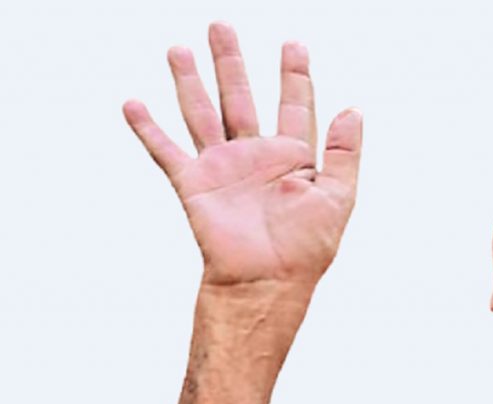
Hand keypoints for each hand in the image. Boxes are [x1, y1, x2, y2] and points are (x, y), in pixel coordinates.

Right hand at [123, 23, 360, 286]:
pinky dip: (149, 129)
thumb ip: (342, 153)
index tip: (294, 45)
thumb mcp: (337, 197)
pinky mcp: (195, 185)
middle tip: (222, 27)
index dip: (294, 75)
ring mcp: (223, 169)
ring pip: (202, 113)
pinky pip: (167, 150)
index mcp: (292, 159)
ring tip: (179, 49)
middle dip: (231, 62)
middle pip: (240, 98)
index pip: (293, 106)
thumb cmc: (305, 249)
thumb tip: (353, 110)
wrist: (266, 282)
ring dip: (189, 82)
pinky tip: (134, 103)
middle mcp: (255, 157)